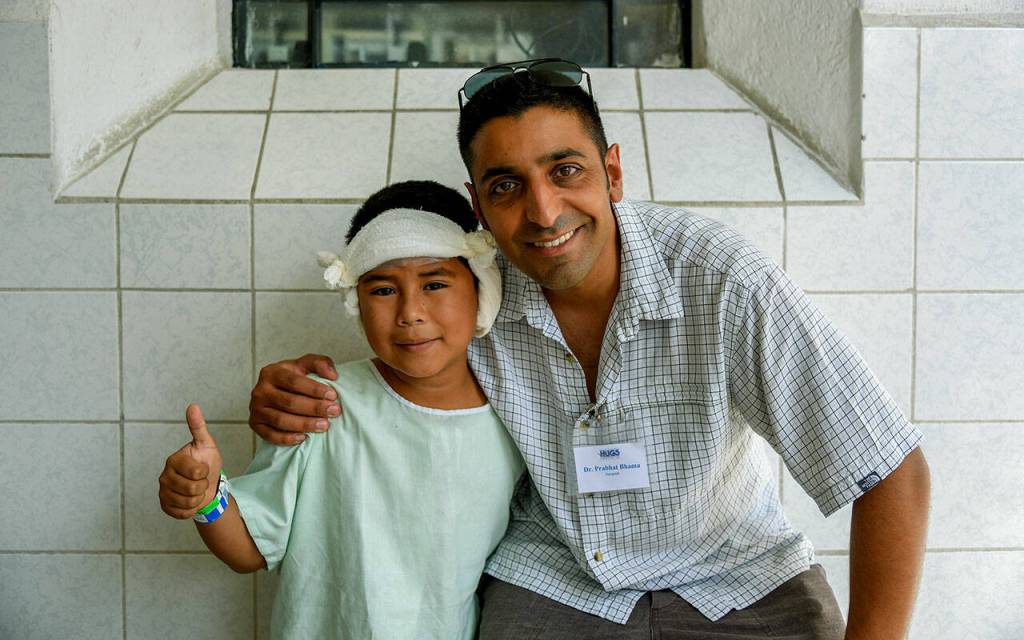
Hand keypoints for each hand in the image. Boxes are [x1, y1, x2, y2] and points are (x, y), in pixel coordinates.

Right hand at [159, 404, 223, 518]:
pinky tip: (190, 501)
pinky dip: (190, 510)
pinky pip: (181, 513)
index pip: (196, 472)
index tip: (204, 468)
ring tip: (196, 490)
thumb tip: (193, 406)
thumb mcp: (206, 444)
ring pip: (187, 502)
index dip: (205, 473)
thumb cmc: (207, 463)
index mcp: (174, 460)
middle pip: (192, 488)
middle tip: (201, 481)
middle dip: (202, 486)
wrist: (208, 485)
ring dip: (197, 498)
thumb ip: (198, 427)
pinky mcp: (164, 505)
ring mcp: (163, 492)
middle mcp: (164, 476)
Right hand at [249, 353, 339, 445]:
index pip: (294, 381)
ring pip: (281, 420)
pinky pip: (270, 435)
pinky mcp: (255, 424)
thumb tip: (332, 375)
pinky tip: (304, 438)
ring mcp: (256, 409)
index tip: (333, 395)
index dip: (315, 389)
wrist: (275, 391)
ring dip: (305, 424)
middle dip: (315, 408)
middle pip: (289, 402)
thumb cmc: (293, 378)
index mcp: (272, 372)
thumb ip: (320, 363)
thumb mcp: (305, 365)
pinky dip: (287, 438)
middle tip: (334, 411)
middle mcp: (260, 391)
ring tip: (324, 425)